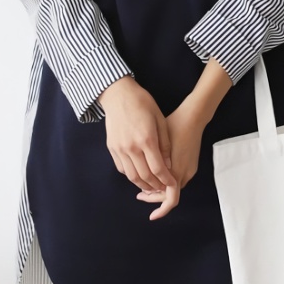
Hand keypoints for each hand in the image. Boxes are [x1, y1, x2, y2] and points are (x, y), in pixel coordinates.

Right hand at [99, 75, 176, 192]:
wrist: (118, 94)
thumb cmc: (142, 103)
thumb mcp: (160, 120)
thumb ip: (164, 144)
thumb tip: (168, 164)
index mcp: (146, 139)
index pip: (158, 169)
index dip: (166, 180)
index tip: (172, 184)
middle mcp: (131, 147)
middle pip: (144, 176)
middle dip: (155, 186)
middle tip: (162, 188)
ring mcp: (120, 148)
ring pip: (131, 176)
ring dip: (142, 184)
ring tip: (151, 186)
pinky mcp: (112, 147)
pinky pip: (122, 168)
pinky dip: (131, 175)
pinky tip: (138, 174)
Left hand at [135, 93, 209, 219]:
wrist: (193, 116)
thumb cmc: (175, 126)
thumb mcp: (159, 143)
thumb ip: (153, 164)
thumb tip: (144, 180)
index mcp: (176, 171)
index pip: (170, 200)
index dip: (160, 209)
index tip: (151, 216)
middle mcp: (184, 173)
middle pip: (169, 195)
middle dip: (154, 197)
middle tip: (139, 195)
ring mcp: (190, 169)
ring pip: (172, 187)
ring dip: (159, 188)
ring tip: (144, 183)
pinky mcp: (191, 164)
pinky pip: (177, 178)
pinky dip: (165, 180)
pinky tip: (154, 172)